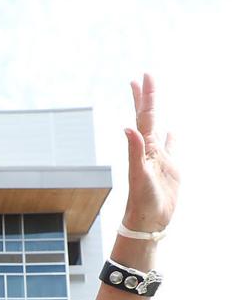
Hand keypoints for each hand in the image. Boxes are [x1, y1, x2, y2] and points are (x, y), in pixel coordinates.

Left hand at [122, 73, 178, 232]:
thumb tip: (127, 128)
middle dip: (147, 97)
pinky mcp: (169, 170)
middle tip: (145, 76)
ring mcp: (160, 159)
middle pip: (149, 118)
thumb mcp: (139, 175)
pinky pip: (171, 148)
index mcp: (145, 149)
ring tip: (154, 98)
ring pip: (159, 129)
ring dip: (156, 113)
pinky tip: (172, 131)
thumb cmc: (142, 203)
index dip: (144, 97)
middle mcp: (151, 151)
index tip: (141, 77)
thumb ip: (134, 152)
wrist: (147, 223)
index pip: (144, 117)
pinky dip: (172, 138)